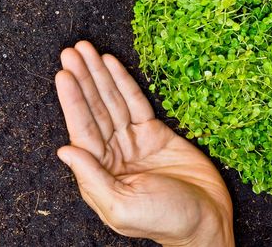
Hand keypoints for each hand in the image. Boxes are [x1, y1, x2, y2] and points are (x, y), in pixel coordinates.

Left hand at [55, 41, 233, 245]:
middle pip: (94, 109)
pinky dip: (125, 83)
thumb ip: (92, 179)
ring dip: (99, 75)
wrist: (206, 218)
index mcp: (100, 173)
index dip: (73, 101)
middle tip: (72, 51)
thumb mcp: (123, 207)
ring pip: (113, 102)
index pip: (82, 130)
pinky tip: (113, 65)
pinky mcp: (156, 133)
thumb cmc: (165, 220)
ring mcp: (134, 141)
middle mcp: (113, 153)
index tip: (64, 74)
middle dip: (83, 79)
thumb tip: (65, 150)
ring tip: (87, 50)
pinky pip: (137, 104)